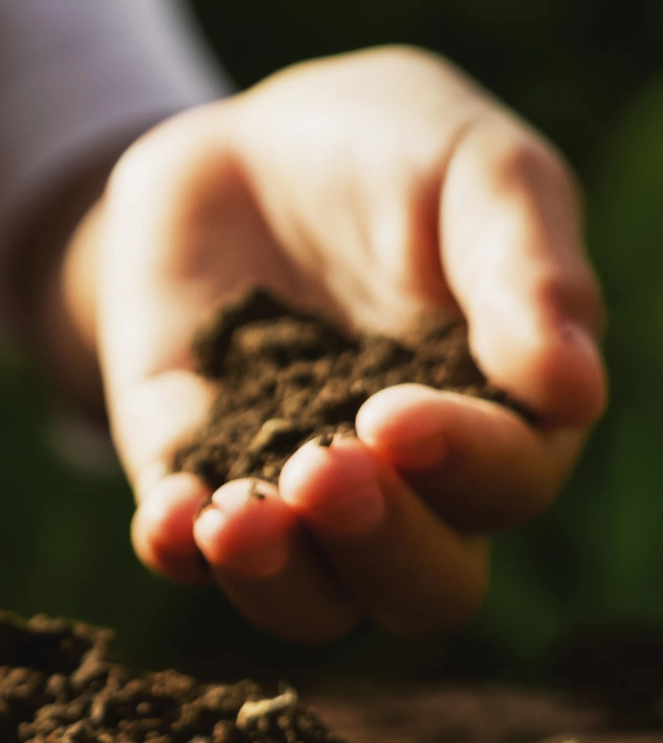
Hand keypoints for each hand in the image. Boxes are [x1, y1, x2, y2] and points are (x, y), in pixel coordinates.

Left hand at [94, 48, 604, 641]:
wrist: (240, 142)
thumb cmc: (392, 147)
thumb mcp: (474, 167)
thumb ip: (524, 267)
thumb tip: (573, 388)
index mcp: (504, 415)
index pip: (509, 483)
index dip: (465, 468)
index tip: (399, 414)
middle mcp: (409, 483)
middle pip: (423, 583)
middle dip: (379, 544)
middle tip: (325, 468)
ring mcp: (292, 487)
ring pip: (311, 600)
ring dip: (279, 577)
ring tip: (239, 518)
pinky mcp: (189, 471)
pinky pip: (187, 551)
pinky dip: (178, 550)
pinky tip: (170, 519)